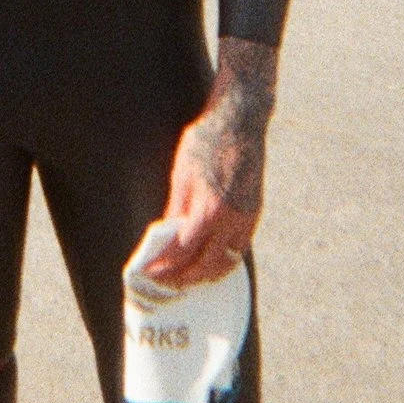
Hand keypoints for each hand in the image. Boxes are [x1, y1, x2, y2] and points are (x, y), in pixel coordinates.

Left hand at [142, 38, 277, 288]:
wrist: (240, 120)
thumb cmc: (205, 141)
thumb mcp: (181, 175)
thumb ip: (175, 211)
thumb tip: (165, 239)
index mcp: (209, 209)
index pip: (183, 252)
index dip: (164, 266)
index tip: (149, 273)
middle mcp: (231, 218)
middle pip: (205, 265)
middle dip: (182, 278)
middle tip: (163, 282)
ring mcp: (246, 217)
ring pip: (227, 262)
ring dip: (205, 276)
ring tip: (184, 278)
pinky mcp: (254, 212)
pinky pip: (239, 248)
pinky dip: (222, 261)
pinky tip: (207, 261)